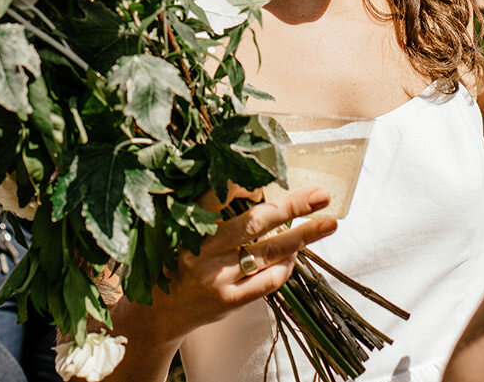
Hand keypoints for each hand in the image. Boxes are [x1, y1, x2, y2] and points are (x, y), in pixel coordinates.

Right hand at [134, 187, 338, 340]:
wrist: (155, 313)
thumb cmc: (171, 261)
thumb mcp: (174, 229)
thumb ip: (204, 210)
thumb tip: (251, 186)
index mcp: (184, 226)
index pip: (215, 197)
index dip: (243, 183)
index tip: (271, 170)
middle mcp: (200, 251)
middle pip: (254, 223)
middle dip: (292, 206)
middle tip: (321, 194)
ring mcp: (216, 278)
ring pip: (267, 252)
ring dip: (302, 237)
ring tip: (328, 223)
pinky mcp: (228, 302)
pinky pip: (266, 282)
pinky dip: (285, 266)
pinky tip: (295, 255)